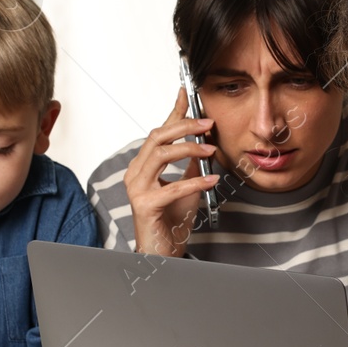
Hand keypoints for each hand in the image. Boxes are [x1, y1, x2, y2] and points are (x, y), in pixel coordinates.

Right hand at [123, 87, 220, 256]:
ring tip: (211, 149)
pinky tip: (212, 180)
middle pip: (157, 138)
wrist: (162, 252)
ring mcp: (137, 189)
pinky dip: (195, 181)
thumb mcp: (186, 187)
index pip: (159, 132)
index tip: (186, 93)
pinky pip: (172, 187)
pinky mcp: (145, 205)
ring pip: (161, 155)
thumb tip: (205, 144)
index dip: (173, 112)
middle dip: (184, 125)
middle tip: (208, 123)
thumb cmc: (170, 221)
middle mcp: (135, 173)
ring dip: (189, 148)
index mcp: (143, 166)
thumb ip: (192, 166)